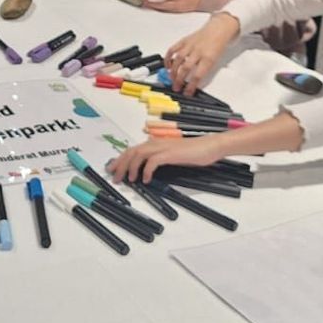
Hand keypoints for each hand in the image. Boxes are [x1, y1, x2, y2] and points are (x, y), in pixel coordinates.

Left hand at [107, 135, 223, 183]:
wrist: (210, 146)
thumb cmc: (193, 151)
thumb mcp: (172, 155)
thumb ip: (159, 159)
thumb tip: (147, 169)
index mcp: (154, 143)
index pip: (132, 150)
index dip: (120, 159)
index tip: (112, 168)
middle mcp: (155, 143)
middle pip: (131, 152)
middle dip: (120, 164)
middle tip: (114, 176)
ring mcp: (162, 147)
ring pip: (138, 155)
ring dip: (130, 167)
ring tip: (128, 180)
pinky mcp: (170, 154)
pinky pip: (153, 161)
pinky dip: (146, 170)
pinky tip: (145, 179)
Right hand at [166, 13, 239, 94]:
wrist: (219, 29)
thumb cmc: (218, 44)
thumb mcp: (216, 60)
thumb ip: (205, 70)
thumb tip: (195, 81)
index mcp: (208, 58)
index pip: (198, 75)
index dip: (191, 85)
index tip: (187, 92)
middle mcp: (198, 52)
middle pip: (185, 68)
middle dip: (179, 80)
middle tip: (176, 87)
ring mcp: (189, 45)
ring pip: (177, 60)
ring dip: (173, 71)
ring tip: (171, 78)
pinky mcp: (184, 40)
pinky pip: (173, 49)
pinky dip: (168, 58)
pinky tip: (167, 65)